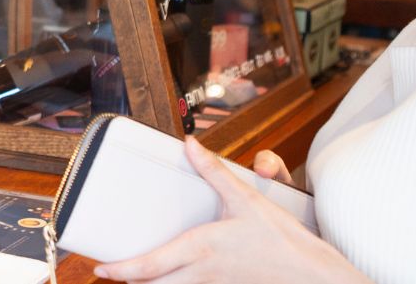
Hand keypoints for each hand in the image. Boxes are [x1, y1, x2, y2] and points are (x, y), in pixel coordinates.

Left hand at [94, 138, 366, 283]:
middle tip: (118, 272)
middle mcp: (202, 274)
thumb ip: (215, 171)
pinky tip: (178, 279)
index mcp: (200, 249)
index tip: (101, 268)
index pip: (148, 266)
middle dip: (132, 282)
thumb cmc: (282, 239)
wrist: (314, 275)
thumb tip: (191, 145)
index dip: (120, 270)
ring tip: (141, 277)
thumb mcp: (246, 199)